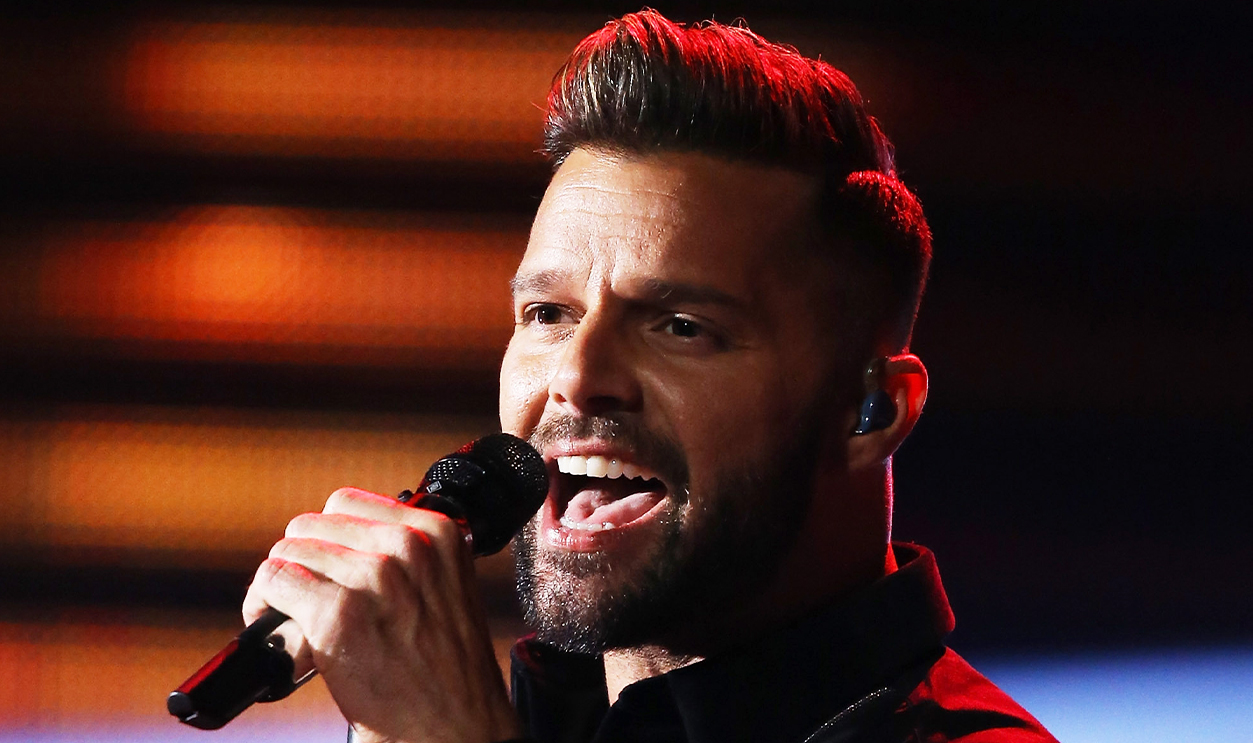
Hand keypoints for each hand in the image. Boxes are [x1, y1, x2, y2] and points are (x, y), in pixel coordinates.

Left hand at [243, 487, 521, 742]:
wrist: (456, 729)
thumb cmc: (449, 674)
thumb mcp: (447, 589)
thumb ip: (409, 556)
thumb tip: (347, 542)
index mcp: (437, 533)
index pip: (347, 503)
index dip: (327, 539)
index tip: (327, 570)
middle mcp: (407, 547)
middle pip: (311, 525)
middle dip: (302, 562)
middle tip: (307, 603)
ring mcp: (373, 578)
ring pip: (287, 552)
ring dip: (279, 588)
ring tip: (294, 624)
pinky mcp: (337, 615)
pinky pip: (273, 582)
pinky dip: (263, 608)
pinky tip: (284, 639)